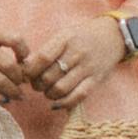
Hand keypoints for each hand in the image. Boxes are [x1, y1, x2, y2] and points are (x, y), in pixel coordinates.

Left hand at [9, 14, 137, 116]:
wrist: (113, 36)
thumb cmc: (82, 36)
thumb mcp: (64, 35)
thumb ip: (47, 50)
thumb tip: (25, 67)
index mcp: (65, 39)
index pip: (43, 57)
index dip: (29, 70)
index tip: (24, 74)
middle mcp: (76, 54)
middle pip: (49, 76)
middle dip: (37, 84)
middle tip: (35, 84)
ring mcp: (87, 68)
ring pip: (61, 89)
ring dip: (48, 94)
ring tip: (46, 91)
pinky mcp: (96, 80)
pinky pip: (78, 96)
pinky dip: (64, 103)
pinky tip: (56, 103)